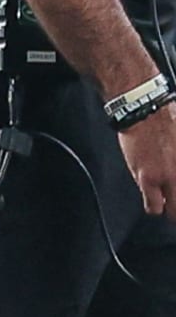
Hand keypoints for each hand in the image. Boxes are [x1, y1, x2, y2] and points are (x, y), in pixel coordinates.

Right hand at [118, 100, 175, 217]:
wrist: (144, 105)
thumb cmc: (168, 115)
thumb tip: (173, 167)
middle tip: (174, 203)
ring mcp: (168, 178)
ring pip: (173, 211)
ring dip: (169, 206)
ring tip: (164, 201)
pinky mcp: (148, 178)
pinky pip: (153, 206)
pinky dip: (153, 206)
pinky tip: (152, 199)